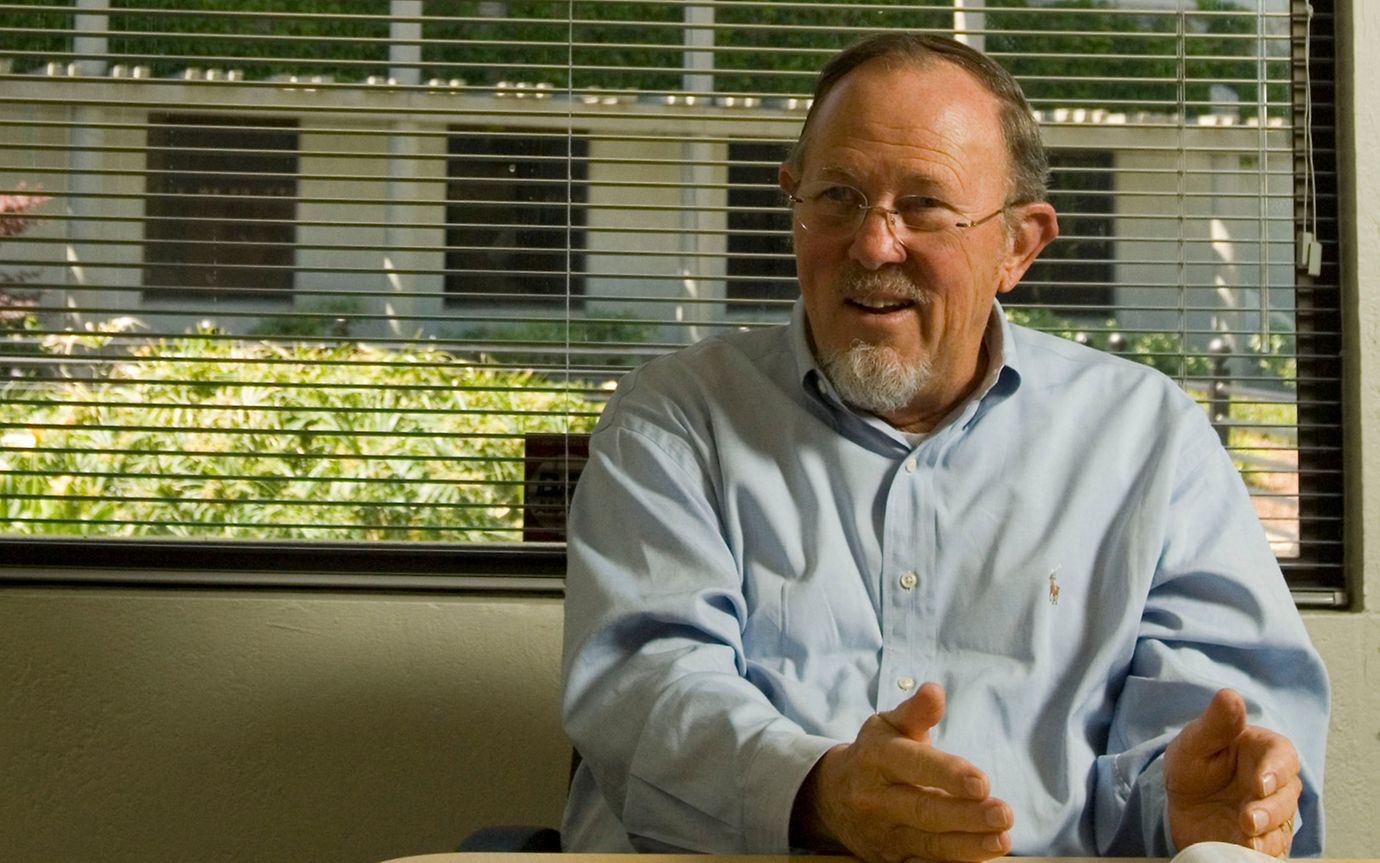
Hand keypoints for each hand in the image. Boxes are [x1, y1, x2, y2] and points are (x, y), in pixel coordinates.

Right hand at [791, 682, 1012, 862]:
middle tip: (1004, 813)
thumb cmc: (875, 754)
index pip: (912, 765)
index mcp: (876, 757)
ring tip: (1002, 839)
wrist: (833, 795)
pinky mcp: (891, 859)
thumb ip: (916, 712)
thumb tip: (935, 691)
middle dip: (966, 816)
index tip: (981, 782)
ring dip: (969, 845)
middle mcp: (875, 798)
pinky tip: (981, 856)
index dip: (947, 774)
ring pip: (928, 844)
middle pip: (923, 810)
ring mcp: (883, 833)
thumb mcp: (888, 726)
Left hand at [1165, 688, 1301, 856]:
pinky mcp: (1266, 839)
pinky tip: (1248, 851)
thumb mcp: (1194, 742)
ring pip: (1283, 825)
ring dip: (1268, 833)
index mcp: (1263, 751)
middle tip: (1248, 818)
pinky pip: (1275, 848)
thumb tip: (1231, 695)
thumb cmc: (1192, 767)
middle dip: (1271, 809)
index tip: (1260, 783)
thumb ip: (1215, 723)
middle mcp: (1275, 783)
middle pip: (1288, 795)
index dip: (1277, 770)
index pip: (1283, 756)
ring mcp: (1273, 814)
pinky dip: (1265, 852)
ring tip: (1246, 838)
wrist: (1180, 806)